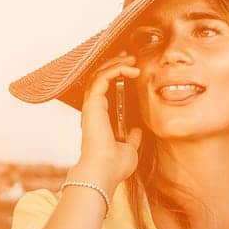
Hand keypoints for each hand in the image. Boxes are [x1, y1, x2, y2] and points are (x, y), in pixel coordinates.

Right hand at [75, 50, 145, 191]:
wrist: (104, 171)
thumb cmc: (114, 166)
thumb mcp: (129, 150)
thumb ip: (132, 139)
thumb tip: (137, 130)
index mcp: (100, 119)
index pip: (105, 90)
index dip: (116, 76)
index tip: (132, 70)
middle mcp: (93, 110)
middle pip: (99, 78)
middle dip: (114, 65)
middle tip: (130, 57)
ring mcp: (91, 106)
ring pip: (99, 74)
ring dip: (115, 64)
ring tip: (131, 59)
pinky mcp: (93, 104)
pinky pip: (102, 78)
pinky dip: (115, 70)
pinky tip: (130, 69)